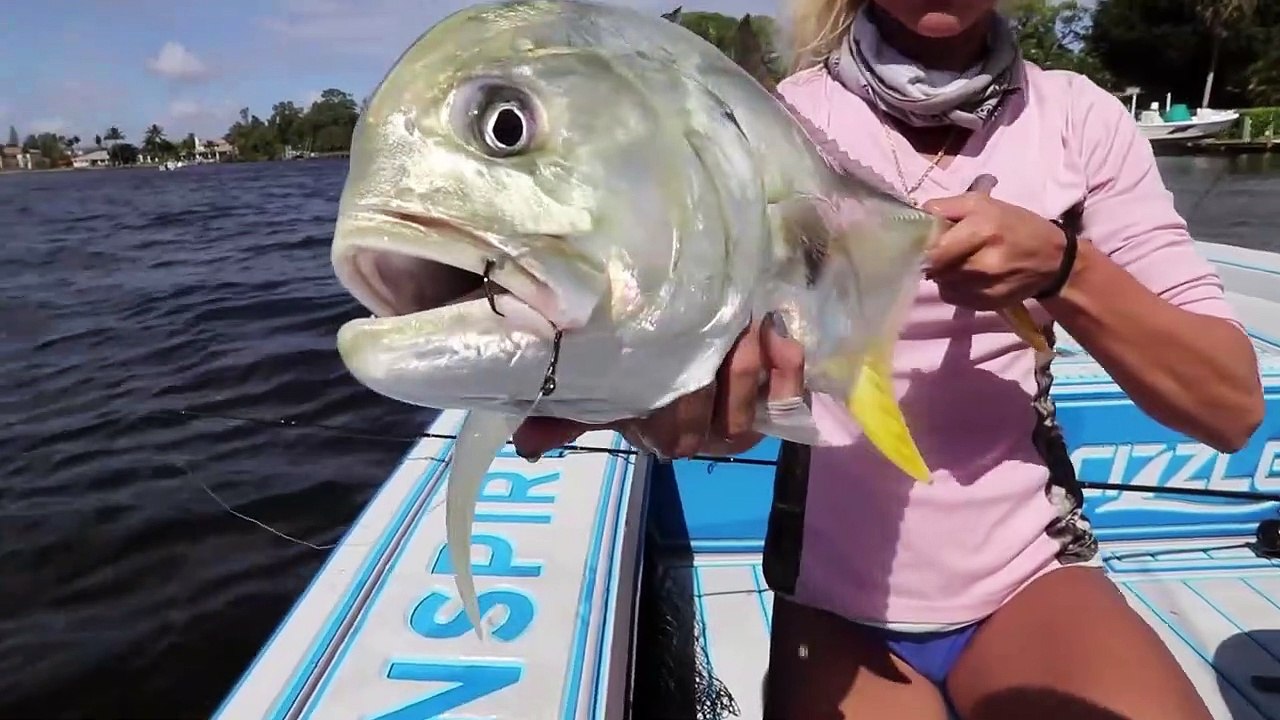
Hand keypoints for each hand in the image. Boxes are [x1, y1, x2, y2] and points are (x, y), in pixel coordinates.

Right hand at [511, 314, 804, 459]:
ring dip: (760, 366)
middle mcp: (707, 432)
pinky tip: (783, 334)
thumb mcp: (596, 384)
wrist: (669, 339)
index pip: (682, 437)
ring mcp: (745, 413)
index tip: (685, 361)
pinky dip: (792, 369)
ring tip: (755, 322)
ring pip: (760, 408)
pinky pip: (792, 396)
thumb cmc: (632, 366)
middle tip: (729, 326)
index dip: (688, 408)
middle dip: (732, 377)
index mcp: (665, 432)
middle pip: (729, 422)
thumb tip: (523, 445)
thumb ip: (565, 412)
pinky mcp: (777, 394)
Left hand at [921, 190, 1067, 310]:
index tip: (926, 241)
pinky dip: (954, 286)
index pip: (934, 249)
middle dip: (933, 259)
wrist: (1053, 260)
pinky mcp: (984, 305)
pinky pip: (952, 296)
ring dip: (943, 273)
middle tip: (944, 250)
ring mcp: (984, 288)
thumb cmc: (1014, 226)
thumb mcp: (982, 203)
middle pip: (935, 267)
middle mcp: (982, 263)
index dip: (924, 246)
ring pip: (942, 283)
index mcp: (982, 230)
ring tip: (960, 261)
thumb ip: (946, 207)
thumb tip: (918, 218)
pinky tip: (968, 276)